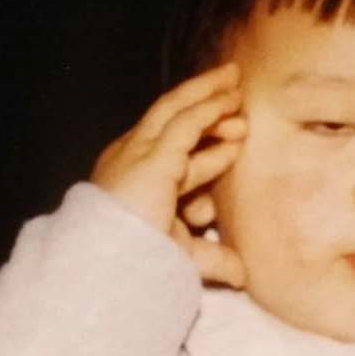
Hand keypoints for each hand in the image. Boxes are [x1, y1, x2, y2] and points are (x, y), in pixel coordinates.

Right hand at [91, 62, 247, 286]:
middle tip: (232, 88)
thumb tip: (242, 275)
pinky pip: (187, 122)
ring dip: (207, 94)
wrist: (112, 268)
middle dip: (201, 101)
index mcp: (134, 178)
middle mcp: (131, 158)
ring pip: (175, 109)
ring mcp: (138, 153)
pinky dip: (210, 107)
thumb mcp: (182, 254)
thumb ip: (212, 257)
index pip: (172, 152)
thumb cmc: (140, 263)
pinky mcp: (153, 156)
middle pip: (170, 118)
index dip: (207, 146)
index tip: (237, 142)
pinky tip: (231, 99)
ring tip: (235, 80)